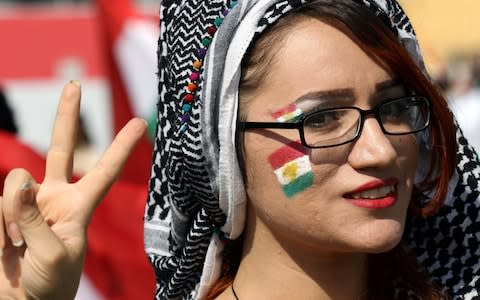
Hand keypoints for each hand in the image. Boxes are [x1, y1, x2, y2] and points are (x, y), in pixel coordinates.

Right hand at [0, 81, 146, 298]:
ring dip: (13, 216)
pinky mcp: (3, 210)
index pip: (105, 171)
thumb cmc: (50, 284)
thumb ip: (35, 218)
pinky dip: (0, 223)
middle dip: (66, 116)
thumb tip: (17, 184)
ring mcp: (26, 201)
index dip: (121, 147)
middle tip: (74, 83)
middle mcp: (54, 196)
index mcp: (79, 206)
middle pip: (61, 148)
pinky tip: (6, 244)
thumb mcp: (54, 254)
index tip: (140, 122)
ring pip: (15, 183)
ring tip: (19, 244)